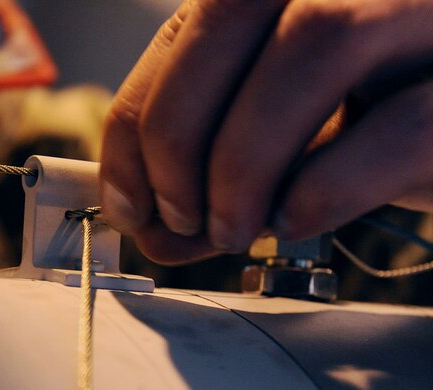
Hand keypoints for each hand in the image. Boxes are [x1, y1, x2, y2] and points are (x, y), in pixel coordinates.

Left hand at [100, 0, 432, 263]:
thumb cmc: (370, 120)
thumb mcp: (277, 138)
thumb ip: (210, 173)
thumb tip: (146, 228)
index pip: (184, 27)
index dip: (133, 121)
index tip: (124, 201)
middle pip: (234, 11)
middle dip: (177, 134)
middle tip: (178, 217)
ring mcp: (424, 9)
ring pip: (317, 40)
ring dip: (244, 162)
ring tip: (233, 228)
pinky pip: (396, 124)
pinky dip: (322, 190)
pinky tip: (295, 221)